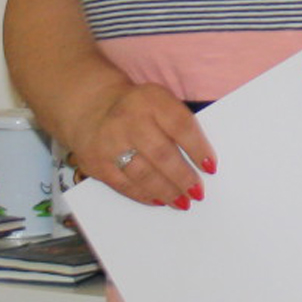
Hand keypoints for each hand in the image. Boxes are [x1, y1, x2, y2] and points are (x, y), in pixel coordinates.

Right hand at [65, 82, 215, 209]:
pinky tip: (159, 200)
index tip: (211, 168)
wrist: (91, 107)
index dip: (198, 148)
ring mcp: (109, 141)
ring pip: (143, 174)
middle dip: (183, 177)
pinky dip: (145, 195)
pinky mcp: (96, 162)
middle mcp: (127, 118)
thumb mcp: (158, 101)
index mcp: (150, 99)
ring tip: (182, 202)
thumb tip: (202, 163)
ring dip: (167, 192)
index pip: (180, 125)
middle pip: (161, 154)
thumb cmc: (137, 109)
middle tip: (197, 193)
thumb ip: (178, 124)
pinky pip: (124, 184)